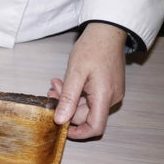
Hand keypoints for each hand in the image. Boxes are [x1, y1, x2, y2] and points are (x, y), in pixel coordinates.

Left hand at [48, 22, 126, 139]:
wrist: (107, 30)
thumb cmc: (93, 48)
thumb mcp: (75, 73)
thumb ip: (68, 98)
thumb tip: (60, 120)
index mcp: (105, 96)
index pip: (95, 127)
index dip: (78, 133)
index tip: (62, 128)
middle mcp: (111, 98)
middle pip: (86, 115)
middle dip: (66, 107)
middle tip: (52, 91)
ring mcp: (111, 92)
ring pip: (86, 106)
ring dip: (69, 99)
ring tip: (56, 84)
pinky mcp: (108, 87)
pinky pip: (90, 97)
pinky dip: (76, 93)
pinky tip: (65, 82)